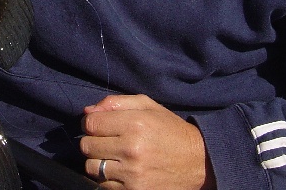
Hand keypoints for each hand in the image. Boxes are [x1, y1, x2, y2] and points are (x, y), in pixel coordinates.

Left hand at [80, 95, 214, 189]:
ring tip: (113, 156)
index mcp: (135, 124)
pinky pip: (103, 185)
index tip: (99, 125)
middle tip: (107, 141)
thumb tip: (87, 111)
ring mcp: (132, 174)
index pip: (90, 123)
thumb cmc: (170, 130)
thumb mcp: (148, 106)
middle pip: (86, 146)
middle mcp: (131, 149)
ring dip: (98, 161)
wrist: (198, 162)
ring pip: (91, 167)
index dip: (91, 123)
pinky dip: (108, 178)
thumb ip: (116, 103)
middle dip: (93, 141)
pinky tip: (121, 170)